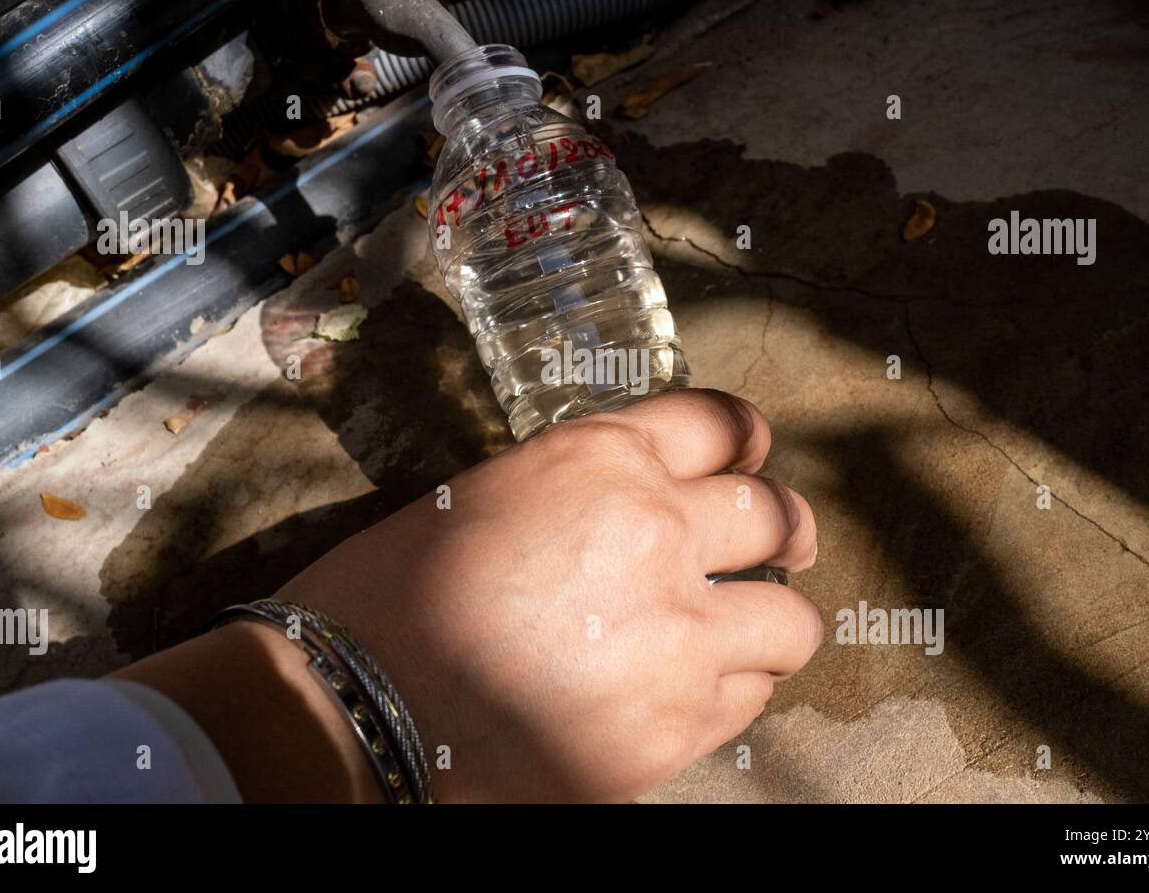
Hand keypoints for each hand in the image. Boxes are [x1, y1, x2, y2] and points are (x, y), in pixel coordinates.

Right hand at [278, 388, 820, 801]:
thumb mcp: (491, 495)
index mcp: (602, 460)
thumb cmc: (395, 594)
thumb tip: (642, 511)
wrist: (357, 704)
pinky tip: (689, 692)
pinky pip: (750, 700)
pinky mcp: (672, 727)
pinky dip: (731, 691)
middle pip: (778, 517)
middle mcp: (655, 532)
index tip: (752, 460)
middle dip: (786, 532)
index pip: (722, 422)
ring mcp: (675, 635)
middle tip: (781, 551)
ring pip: (791, 623)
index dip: (748, 440)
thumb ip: (585, 492)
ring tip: (743, 637)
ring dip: (770, 625)